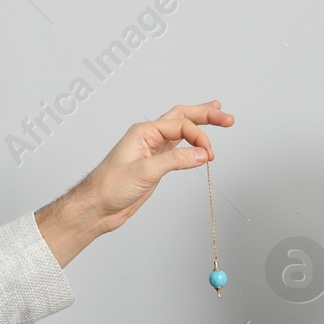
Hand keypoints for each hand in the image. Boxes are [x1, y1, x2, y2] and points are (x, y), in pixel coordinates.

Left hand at [35, 100, 234, 266]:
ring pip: (181, 131)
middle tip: (226, 117)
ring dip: (200, 125)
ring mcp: (153, 150)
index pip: (180, 125)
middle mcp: (149, 137)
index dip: (199, 136)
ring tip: (218, 117)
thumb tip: (202, 154)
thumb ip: (175, 160)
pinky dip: (192, 145)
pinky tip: (200, 143)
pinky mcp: (155, 165)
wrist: (97, 208)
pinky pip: (178, 149)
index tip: (209, 153)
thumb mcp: (145, 171)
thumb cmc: (109, 187)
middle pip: (182, 118)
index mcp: (143, 132)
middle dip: (206, 115)